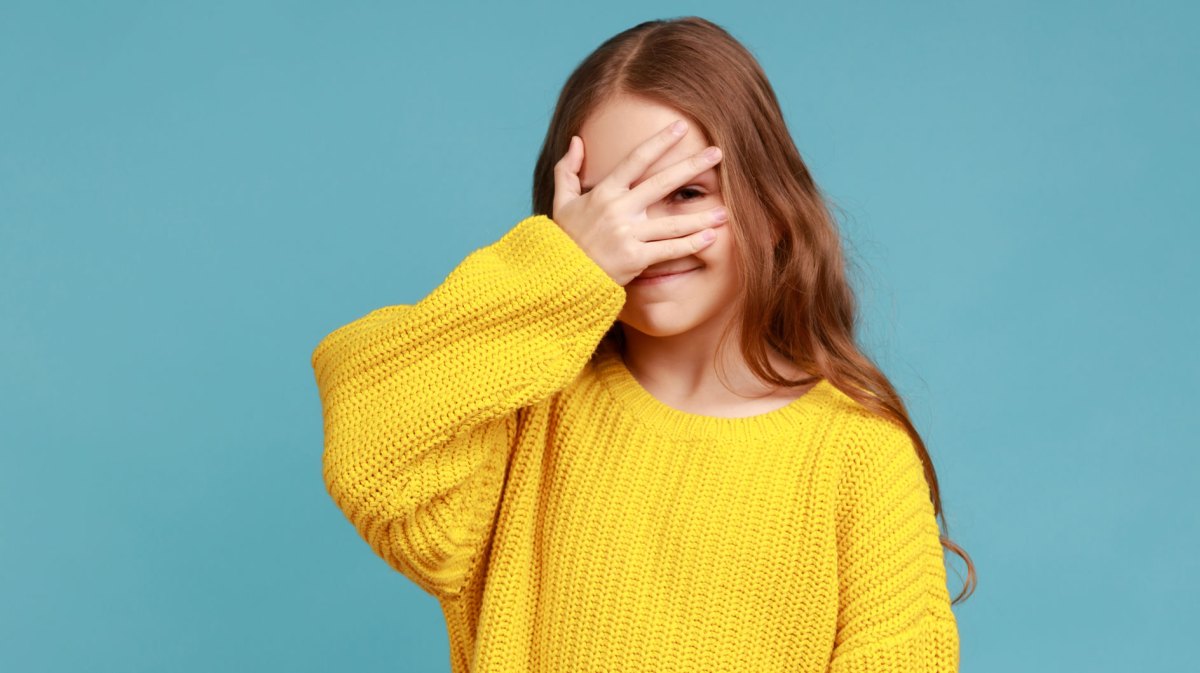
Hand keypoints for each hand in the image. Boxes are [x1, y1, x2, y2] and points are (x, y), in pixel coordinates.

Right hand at [551, 119, 727, 286]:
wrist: (560, 276)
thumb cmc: (565, 238)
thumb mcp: (561, 202)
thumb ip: (567, 170)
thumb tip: (576, 141)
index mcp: (604, 192)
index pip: (636, 160)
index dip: (660, 142)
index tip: (681, 127)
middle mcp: (619, 210)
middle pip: (662, 183)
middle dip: (692, 166)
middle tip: (717, 153)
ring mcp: (628, 235)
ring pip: (672, 223)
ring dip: (700, 216)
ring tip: (724, 210)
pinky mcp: (635, 259)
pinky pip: (669, 250)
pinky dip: (691, 244)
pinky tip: (712, 237)